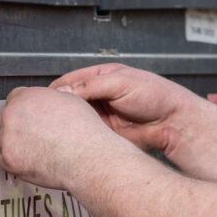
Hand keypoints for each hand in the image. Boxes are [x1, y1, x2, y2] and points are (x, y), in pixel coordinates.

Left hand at [0, 85, 120, 189]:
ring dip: (17, 145)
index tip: (30, 116)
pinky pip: (7, 161)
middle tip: (38, 136)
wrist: (86, 157)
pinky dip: (18, 163)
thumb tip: (49, 102)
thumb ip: (50, 99)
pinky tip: (36, 161)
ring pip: (6, 140)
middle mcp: (13, 115)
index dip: (25, 108)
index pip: (15, 97)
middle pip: (8, 119)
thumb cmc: (83, 131)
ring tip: (40, 150)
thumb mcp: (70, 100)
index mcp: (27, 97)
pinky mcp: (8, 160)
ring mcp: (7, 138)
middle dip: (20, 126)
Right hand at [49, 64, 198, 154]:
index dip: (56, 90)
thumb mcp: (121, 83)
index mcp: (101, 77)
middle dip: (58, 108)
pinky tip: (70, 139)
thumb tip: (64, 91)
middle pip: (69, 101)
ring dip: (67, 123)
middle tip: (45, 116)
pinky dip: (78, 136)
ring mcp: (101, 115)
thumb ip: (92, 86)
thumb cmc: (155, 95)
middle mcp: (98, 95)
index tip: (43, 100)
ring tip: (55, 128)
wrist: (172, 122)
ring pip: (75, 119)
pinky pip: (85, 133)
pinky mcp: (104, 133)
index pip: (70, 81)